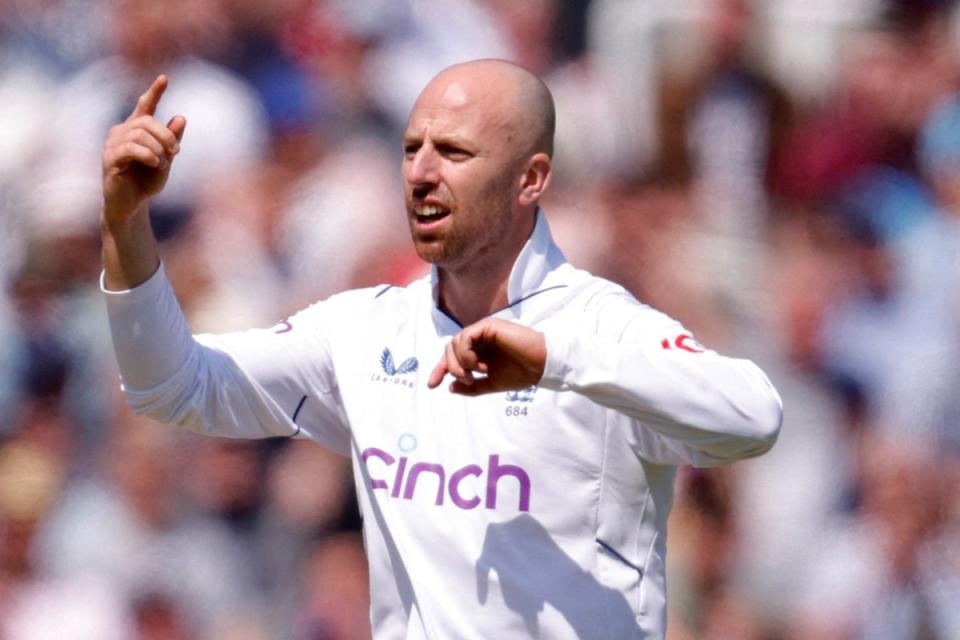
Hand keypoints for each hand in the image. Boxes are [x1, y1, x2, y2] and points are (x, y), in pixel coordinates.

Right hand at [102, 75, 185, 226]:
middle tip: (176, 152)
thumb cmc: (147, 182)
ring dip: (157, 148)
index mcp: (136, 130)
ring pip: (139, 134)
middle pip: (146, 121)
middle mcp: (122, 132)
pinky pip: (130, 148)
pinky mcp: (109, 158)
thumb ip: (172, 140)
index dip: (154, 92)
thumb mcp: (166, 160)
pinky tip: (155, 163)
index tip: (165, 78)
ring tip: (162, 163)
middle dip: (165, 135)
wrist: (132, 205)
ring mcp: (113, 144)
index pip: (145, 106)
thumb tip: (181, 117)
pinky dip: (147, 154)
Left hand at [428, 318, 545, 395]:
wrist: (542, 365)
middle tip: (466, 381)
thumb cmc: (522, 373)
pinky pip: (465, 337)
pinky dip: (466, 354)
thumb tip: (450, 387)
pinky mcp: (489, 326)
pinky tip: (480, 366)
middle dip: (449, 367)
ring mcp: (483, 330)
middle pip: (449, 349)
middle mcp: (479, 338)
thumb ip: (472, 386)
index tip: (432, 385)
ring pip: (454, 343)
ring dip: (459, 363)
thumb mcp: (492, 384)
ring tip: (475, 375)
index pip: (452, 356)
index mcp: (478, 349)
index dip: (440, 369)